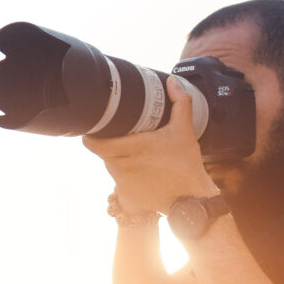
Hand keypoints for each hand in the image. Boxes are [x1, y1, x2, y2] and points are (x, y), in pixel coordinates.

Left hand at [83, 77, 217, 213]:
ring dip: (120, 162)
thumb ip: (180, 103)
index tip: (96, 129)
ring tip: (139, 158)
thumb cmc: (186, 165)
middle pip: (104, 153)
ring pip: (112, 169)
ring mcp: (123, 185)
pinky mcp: (127, 199)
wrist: (191, 200)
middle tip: (129, 141)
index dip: (91, 136)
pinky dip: (128, 182)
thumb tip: (172, 82)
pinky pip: (120, 187)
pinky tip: (144, 178)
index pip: (92, 143)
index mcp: (130, 148)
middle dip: (112, 146)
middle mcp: (122, 167)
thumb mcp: (184, 131)